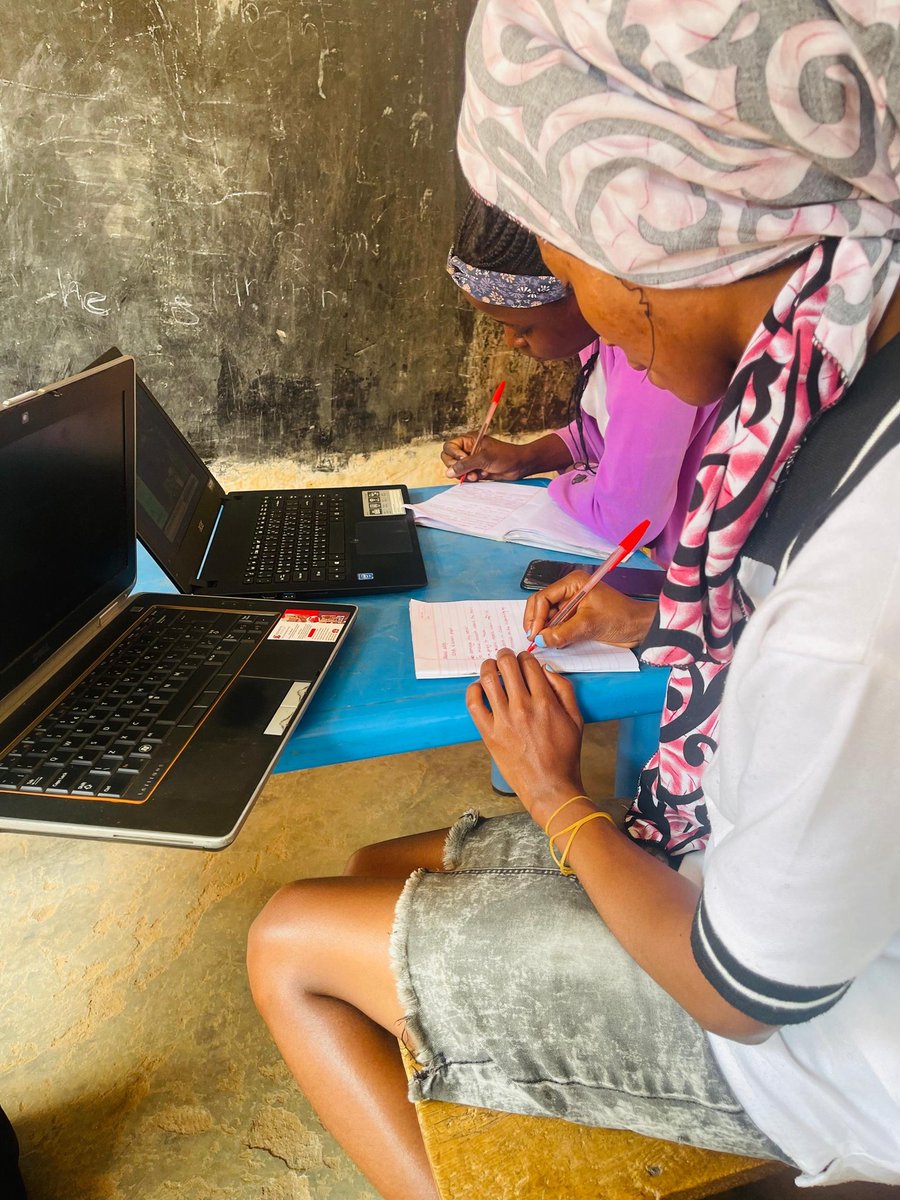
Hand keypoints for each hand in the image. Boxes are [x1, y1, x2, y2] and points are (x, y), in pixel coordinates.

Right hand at [440, 433, 528, 481]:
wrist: (519, 465)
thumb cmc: (505, 456)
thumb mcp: (484, 458)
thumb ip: (465, 464)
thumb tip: (449, 472)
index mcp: (469, 440)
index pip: (449, 447)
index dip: (453, 454)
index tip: (463, 459)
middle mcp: (468, 450)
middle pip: (449, 459)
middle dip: (457, 467)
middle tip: (468, 471)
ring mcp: (471, 461)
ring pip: (457, 470)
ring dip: (465, 474)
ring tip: (477, 475)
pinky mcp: (476, 470)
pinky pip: (465, 476)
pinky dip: (471, 479)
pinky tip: (481, 476)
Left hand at [466, 648, 584, 824]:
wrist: (550, 786)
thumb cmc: (564, 756)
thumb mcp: (576, 719)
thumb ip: (564, 690)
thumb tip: (546, 669)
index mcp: (545, 701)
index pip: (529, 664)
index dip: (525, 657)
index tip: (523, 660)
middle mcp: (523, 707)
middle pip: (507, 665)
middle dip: (505, 655)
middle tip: (504, 657)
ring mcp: (504, 720)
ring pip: (489, 678)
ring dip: (488, 666)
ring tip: (490, 667)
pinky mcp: (489, 733)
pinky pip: (474, 703)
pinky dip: (473, 690)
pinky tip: (478, 688)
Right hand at [524, 571, 657, 648]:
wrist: (640, 628)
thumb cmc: (621, 618)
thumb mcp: (589, 625)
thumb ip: (563, 633)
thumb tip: (541, 639)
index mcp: (573, 583)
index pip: (543, 597)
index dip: (536, 616)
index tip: (534, 634)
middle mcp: (570, 591)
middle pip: (542, 605)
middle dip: (537, 622)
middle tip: (535, 640)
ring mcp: (572, 604)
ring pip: (548, 616)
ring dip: (545, 630)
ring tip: (546, 642)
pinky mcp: (576, 616)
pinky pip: (557, 624)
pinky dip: (554, 634)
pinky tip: (555, 642)